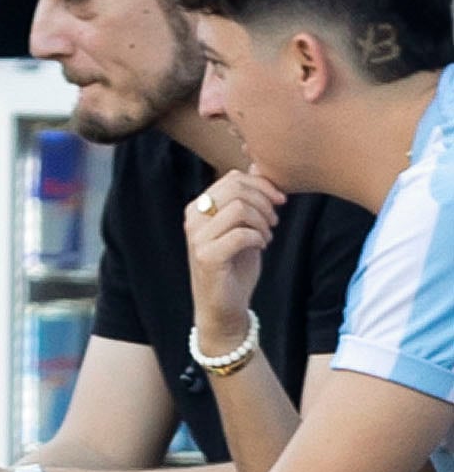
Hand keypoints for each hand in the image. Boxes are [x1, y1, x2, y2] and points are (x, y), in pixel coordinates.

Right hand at [185, 168, 280, 350]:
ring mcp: (197, 238)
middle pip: (237, 189)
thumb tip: (258, 165)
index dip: (263, 185)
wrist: (223, 306)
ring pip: (240, 209)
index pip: (233, 178)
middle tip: (274, 220)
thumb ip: (246, 199)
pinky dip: (259, 238)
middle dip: (265, 202)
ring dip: (263, 222)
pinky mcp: (206, 257)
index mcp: (198, 208)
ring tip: (266, 235)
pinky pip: (241, 234)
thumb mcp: (243, 226)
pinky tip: (261, 246)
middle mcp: (193, 220)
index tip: (279, 202)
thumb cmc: (235, 265)